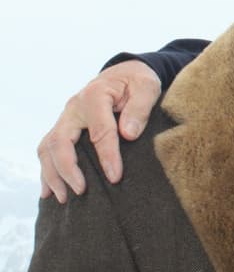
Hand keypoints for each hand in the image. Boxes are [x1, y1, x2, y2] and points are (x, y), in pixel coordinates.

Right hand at [38, 60, 160, 201]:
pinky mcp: (63, 127)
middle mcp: (73, 107)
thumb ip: (140, 108)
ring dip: (52, 174)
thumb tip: (128, 134)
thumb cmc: (137, 81)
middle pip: (60, 141)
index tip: (115, 177)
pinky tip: (50, 191)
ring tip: (63, 198)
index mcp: (95, 95)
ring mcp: (65, 118)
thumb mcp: (147, 87)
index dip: (107, 155)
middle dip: (68, 169)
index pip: (99, 131)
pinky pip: (48, 150)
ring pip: (48, 148)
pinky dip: (47, 170)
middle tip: (82, 190)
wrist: (124, 73)